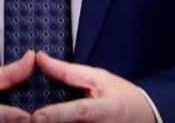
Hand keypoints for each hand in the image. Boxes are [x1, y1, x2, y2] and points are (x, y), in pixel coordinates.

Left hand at [29, 52, 154, 122]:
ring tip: (36, 122)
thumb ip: (67, 72)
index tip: (36, 117)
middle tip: (29, 121)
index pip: (80, 112)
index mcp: (106, 109)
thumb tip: (39, 58)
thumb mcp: (98, 78)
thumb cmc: (120, 96)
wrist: (145, 119)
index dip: (58, 115)